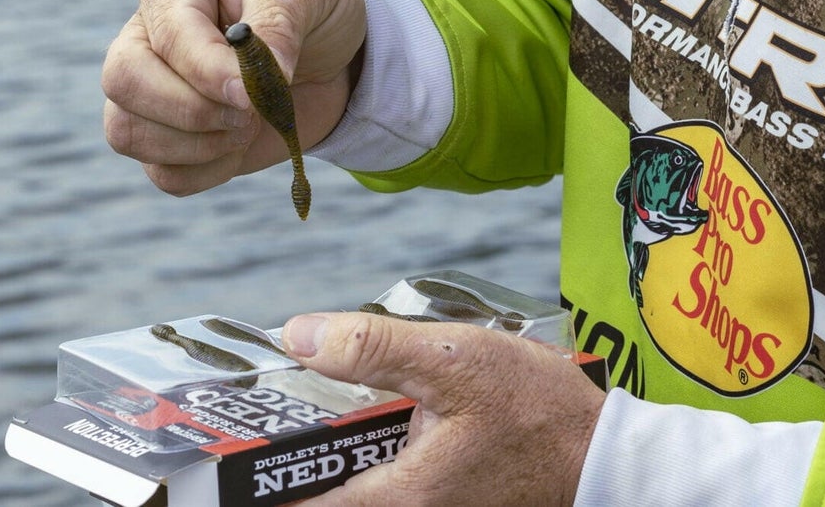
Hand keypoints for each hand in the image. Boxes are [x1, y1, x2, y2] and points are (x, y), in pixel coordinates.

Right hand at [102, 0, 366, 195]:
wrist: (331, 51)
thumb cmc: (307, 4)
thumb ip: (279, 23)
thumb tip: (260, 78)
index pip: (166, 33)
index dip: (205, 70)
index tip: (251, 92)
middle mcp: (147, 36)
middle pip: (123, 81)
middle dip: (192, 110)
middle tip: (251, 111)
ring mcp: (149, 91)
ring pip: (128, 133)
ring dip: (202, 144)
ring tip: (252, 123)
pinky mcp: (167, 140)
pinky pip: (164, 173)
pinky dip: (209, 170)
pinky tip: (241, 143)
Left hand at [281, 311, 605, 506]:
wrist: (602, 454)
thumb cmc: (540, 414)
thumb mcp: (457, 360)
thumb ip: (374, 347)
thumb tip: (297, 335)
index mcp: (396, 496)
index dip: (252, 484)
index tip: (222, 457)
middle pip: (318, 498)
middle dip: (287, 462)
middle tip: (259, 419)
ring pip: (350, 490)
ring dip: (324, 457)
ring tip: (303, 413)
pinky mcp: (438, 501)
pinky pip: (378, 486)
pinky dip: (359, 459)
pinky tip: (368, 417)